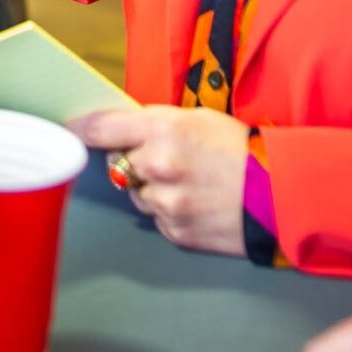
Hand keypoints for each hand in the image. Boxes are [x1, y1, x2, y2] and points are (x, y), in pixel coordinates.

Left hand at [70, 105, 250, 256]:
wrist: (283, 192)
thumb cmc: (242, 149)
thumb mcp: (199, 119)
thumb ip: (155, 124)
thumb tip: (119, 131)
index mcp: (163, 129)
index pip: (103, 129)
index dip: (81, 129)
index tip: (68, 130)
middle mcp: (159, 166)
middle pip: (118, 165)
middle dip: (132, 162)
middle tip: (162, 159)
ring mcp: (167, 203)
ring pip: (137, 195)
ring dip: (152, 190)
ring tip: (189, 183)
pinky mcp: (177, 231)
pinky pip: (158, 219)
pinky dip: (170, 212)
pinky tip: (197, 202)